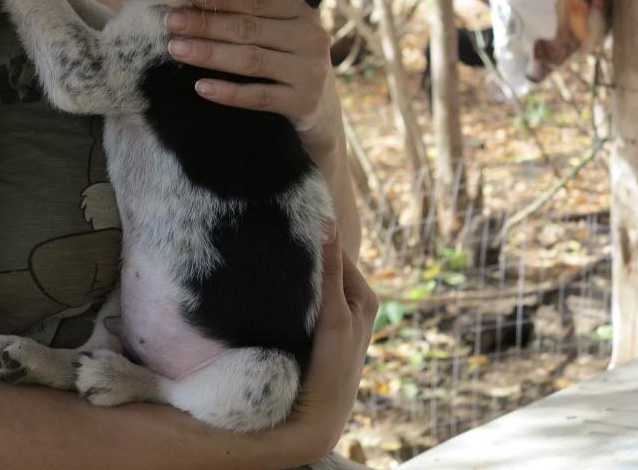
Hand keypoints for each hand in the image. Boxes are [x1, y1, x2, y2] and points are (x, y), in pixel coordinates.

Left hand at [165, 0, 340, 156]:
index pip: (257, 0)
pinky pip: (258, 96)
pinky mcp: (304, 103)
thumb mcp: (283, 31)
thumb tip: (196, 2)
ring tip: (177, 49)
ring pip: (251, 60)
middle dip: (206, 25)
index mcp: (304, 10)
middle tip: (172, 22)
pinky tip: (201, 87)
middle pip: (249, 29)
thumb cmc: (290, 60)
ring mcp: (310, 72)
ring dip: (210, 54)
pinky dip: (228, 92)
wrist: (323, 110)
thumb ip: (255, 15)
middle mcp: (312, 37)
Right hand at [273, 221, 378, 463]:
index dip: (315, 239)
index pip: (336, 252)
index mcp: (364, 294)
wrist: (318, 414)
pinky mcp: (319, 326)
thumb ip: (330, 271)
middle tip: (276, 240)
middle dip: (305, 256)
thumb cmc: (332, 366)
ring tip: (273, 259)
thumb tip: (328, 224)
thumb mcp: (333, 315)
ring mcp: (335, 314)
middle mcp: (353, 301)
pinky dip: (294, 290)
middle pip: (325, 266)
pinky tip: (276, 285)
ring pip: (314, 281)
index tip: (289, 224)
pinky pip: (306, 297)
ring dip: (297, 273)